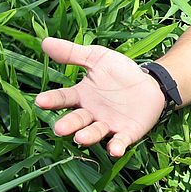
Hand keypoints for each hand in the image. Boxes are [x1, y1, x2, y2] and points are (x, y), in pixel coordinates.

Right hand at [34, 37, 165, 157]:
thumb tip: (45, 42)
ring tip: (80, 137)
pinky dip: (116, 146)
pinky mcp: (127, 133)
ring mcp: (108, 125)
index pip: (63, 98)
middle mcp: (91, 114)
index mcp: (81, 95)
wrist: (150, 84)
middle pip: (76, 120)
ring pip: (95, 133)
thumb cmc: (120, 72)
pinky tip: (114, 149)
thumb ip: (73, 53)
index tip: (40, 100)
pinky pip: (119, 141)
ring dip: (88, 136)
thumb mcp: (97, 58)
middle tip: (59, 128)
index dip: (52, 100)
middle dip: (68, 124)